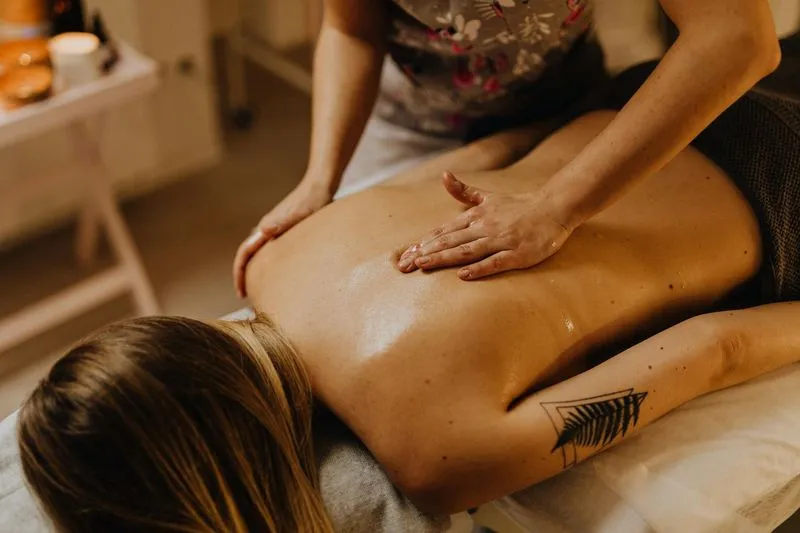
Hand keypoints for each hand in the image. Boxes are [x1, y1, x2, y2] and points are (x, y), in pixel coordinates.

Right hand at [233, 179, 332, 297]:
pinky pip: (270, 250)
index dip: (239, 273)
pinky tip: (279, 273)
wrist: (320, 185)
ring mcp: (275, 229)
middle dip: (244, 276)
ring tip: (259, 289)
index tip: (240, 292)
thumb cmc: (313, 200)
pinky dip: (267, 263)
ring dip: (254, 270)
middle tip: (246, 297)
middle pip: (247, 255)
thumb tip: (264, 231)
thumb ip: (283, 221)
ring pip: (258, 252)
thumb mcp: (300, 213)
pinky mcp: (285, 229)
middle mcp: (266, 229)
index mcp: (266, 228)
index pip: (244, 253)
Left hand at [397, 172, 573, 279]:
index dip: (425, 242)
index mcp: (477, 216)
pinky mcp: (518, 254)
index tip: (406, 253)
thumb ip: (464, 191)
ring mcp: (501, 240)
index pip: (445, 231)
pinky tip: (463, 275)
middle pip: (451, 242)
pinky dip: (479, 268)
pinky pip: (495, 262)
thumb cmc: (519, 206)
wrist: (554, 208)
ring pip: (467, 251)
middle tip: (405, 265)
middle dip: (427, 253)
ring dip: (444, 258)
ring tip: (423, 265)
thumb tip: (443, 176)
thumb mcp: (489, 196)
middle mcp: (485, 227)